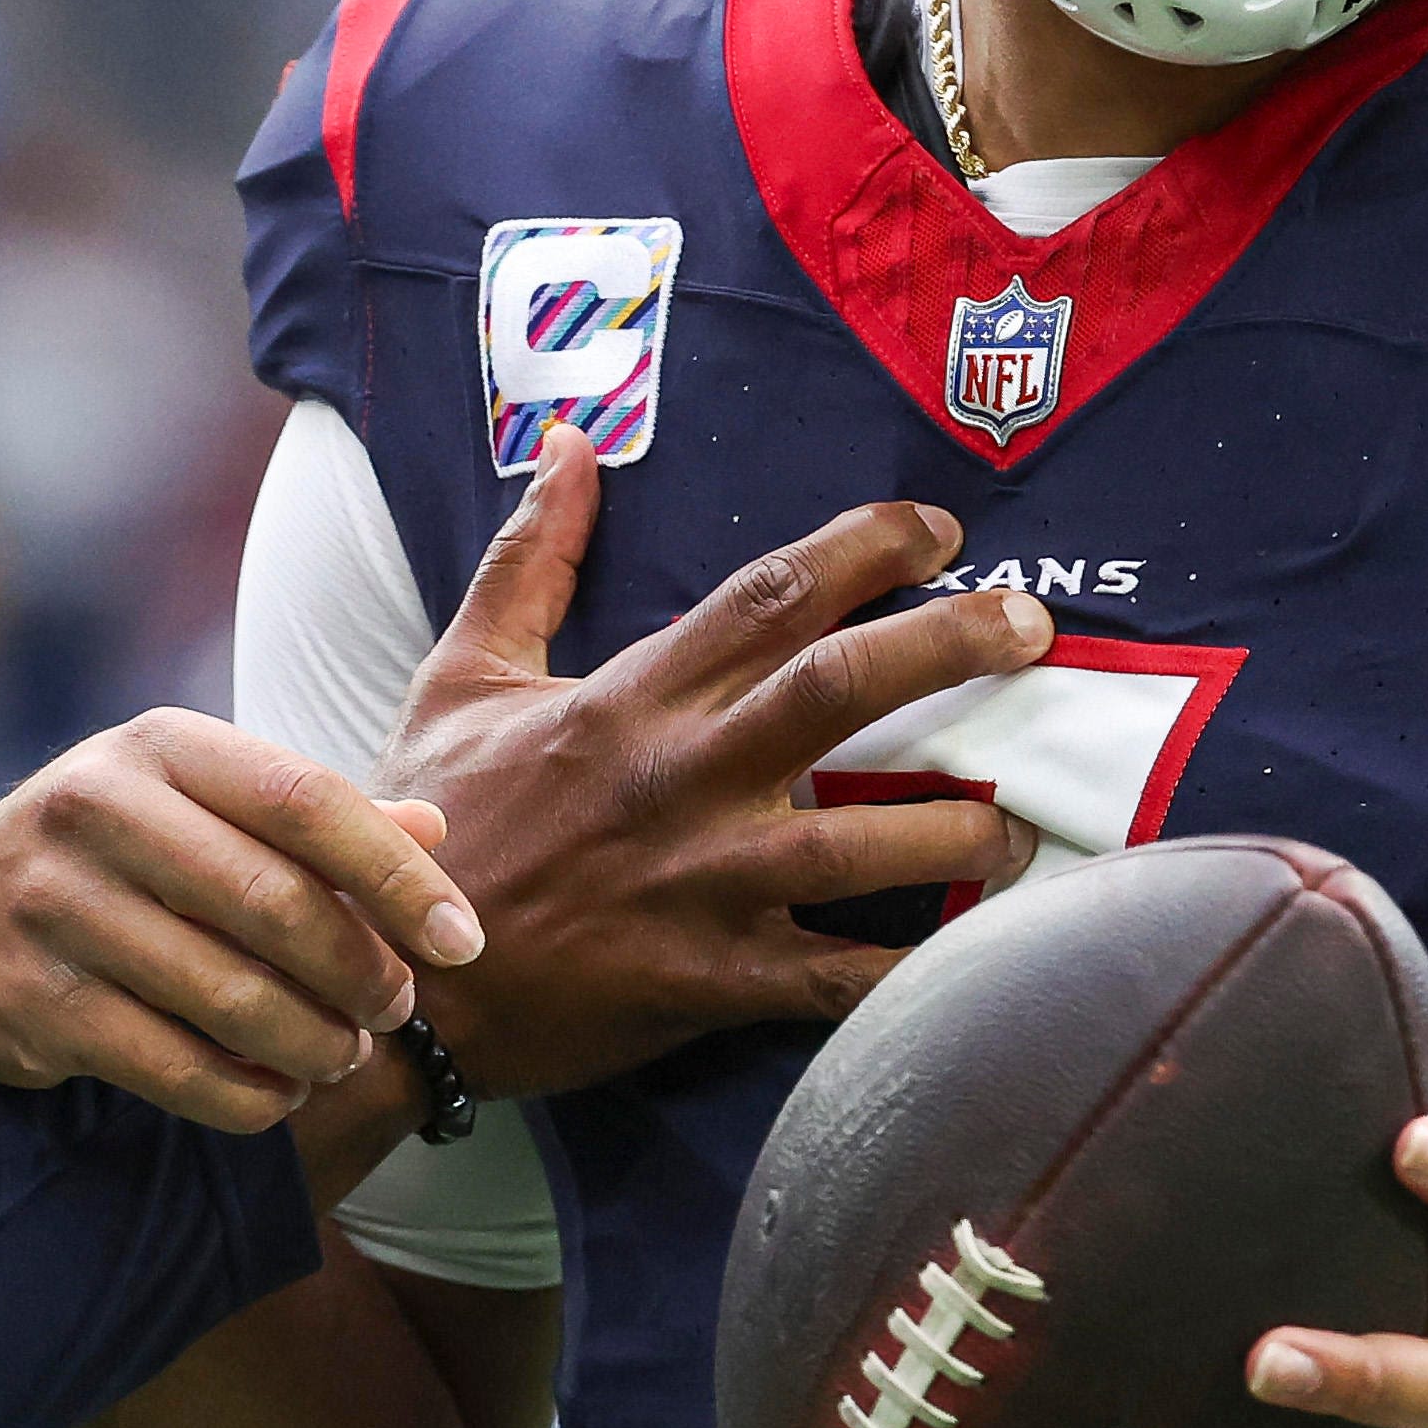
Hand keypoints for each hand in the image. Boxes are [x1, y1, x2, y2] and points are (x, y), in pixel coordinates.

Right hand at [0, 714, 479, 1134]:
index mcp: (163, 746)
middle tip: (396, 1010)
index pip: (306, 800)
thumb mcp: (204, 803)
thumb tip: (434, 828)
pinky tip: (278, 1096)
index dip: (397, 875)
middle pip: (273, 903)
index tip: (461, 940)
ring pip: (227, 997)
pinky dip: (245, 1096)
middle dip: (360, 972)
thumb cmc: (122, 853)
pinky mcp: (32, 1000)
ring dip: (311, 1043)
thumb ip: (315, 818)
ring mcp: (55, 906)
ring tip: (342, 1057)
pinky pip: (171, 1066)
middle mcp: (98, 808)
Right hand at [374, 436, 1051, 1098]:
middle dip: (950, 644)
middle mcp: (677, 780)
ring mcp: (701, 887)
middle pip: (837, 690)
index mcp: (628, 700)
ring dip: (960, 829)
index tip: (938, 528)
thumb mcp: (460, 674)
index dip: (866, 547)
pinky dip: (915, 979)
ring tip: (1020, 828)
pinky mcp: (709, 983)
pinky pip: (834, 983)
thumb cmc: (436, 823)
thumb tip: (567, 444)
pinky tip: (980, 960)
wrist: (395, 984)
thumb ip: (527, 559)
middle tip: (1032, 625)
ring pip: (861, 846)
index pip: (768, 595)